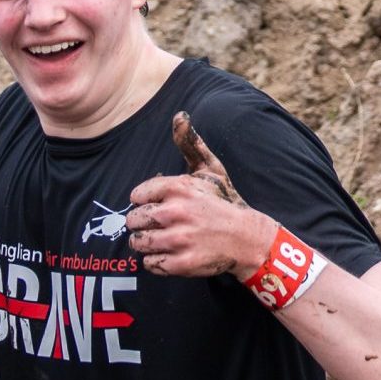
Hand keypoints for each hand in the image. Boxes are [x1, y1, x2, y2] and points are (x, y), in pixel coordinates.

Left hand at [128, 113, 276, 279]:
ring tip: (164, 238)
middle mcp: (176, 212)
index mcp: (179, 187)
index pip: (136, 196)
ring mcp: (179, 240)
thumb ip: (190, 143)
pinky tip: (171, 253)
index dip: (146, 201)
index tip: (159, 204)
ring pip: (138, 243)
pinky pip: (149, 264)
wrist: (247, 238)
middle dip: (143, 223)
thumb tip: (180, 115)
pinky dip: (156, 261)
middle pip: (133, 220)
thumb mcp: (210, 169)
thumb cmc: (223, 202)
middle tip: (160, 224)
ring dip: (147, 243)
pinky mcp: (182, 263)